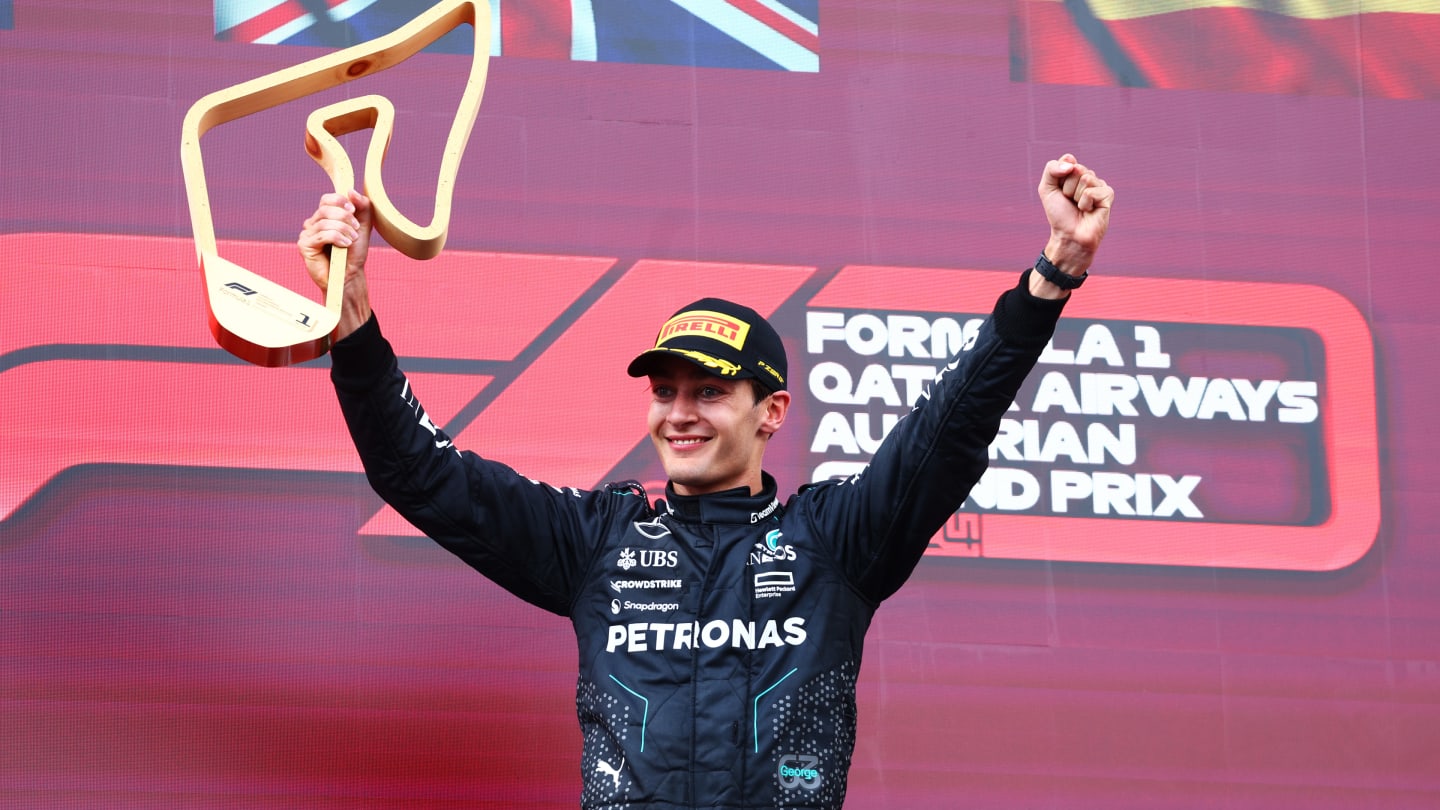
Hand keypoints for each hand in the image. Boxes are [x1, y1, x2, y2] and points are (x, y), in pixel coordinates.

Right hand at [298, 189, 372, 339]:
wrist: (349, 275)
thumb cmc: (354, 253)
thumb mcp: (363, 227)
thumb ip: (362, 207)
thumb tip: (351, 191)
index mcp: (324, 217)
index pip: (327, 199)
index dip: (340, 201)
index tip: (353, 211)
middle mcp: (313, 223)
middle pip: (325, 208)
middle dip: (345, 217)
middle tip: (356, 230)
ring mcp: (307, 234)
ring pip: (324, 221)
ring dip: (343, 230)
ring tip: (352, 240)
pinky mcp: (304, 246)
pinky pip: (321, 234)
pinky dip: (336, 238)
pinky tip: (344, 246)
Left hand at [1037, 154, 1113, 278]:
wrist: (1069, 236)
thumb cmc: (1059, 214)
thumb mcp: (1046, 189)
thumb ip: (1052, 169)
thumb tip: (1071, 163)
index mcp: (1075, 173)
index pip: (1067, 160)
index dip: (1059, 176)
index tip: (1059, 192)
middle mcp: (1088, 176)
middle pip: (1075, 169)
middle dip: (1067, 188)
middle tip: (1070, 202)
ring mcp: (1099, 184)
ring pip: (1085, 178)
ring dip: (1076, 196)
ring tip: (1079, 207)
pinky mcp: (1108, 194)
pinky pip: (1092, 191)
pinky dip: (1085, 203)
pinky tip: (1088, 211)